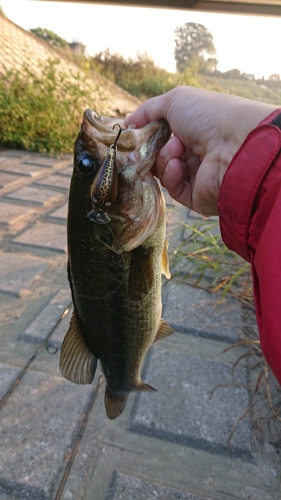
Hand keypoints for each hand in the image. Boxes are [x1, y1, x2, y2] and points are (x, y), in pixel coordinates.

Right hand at [124, 86, 275, 215]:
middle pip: (158, 158)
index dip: (146, 138)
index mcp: (192, 131)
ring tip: (175, 148)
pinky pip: (174, 190)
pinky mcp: (197, 196)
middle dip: (151, 151)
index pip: (161, 139)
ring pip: (163, 174)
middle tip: (148, 145)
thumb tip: (127, 123)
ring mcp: (196, 176)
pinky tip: (177, 164)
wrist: (234, 144)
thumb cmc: (207, 116)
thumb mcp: (174, 101)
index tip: (134, 136)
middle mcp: (195, 154)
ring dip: (163, 159)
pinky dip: (171, 175)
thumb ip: (147, 111)